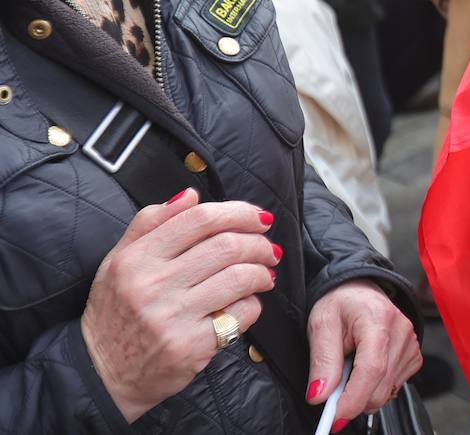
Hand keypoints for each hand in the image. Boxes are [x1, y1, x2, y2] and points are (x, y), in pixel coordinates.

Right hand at [81, 190, 278, 422]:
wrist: (101, 374)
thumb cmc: (115, 311)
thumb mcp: (117, 261)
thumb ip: (150, 222)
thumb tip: (191, 194)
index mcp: (137, 259)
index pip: (200, 219)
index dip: (239, 212)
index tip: (258, 218)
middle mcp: (152, 285)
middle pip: (227, 245)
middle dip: (259, 242)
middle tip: (268, 247)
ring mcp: (172, 318)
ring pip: (239, 277)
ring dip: (263, 271)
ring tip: (266, 272)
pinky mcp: (190, 347)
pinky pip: (240, 314)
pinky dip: (254, 303)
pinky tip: (249, 301)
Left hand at [306, 280, 421, 430]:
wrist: (359, 290)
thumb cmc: (340, 303)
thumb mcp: (321, 325)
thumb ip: (322, 361)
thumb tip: (319, 396)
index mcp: (378, 318)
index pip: (372, 369)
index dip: (353, 399)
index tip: (334, 417)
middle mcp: (401, 330)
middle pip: (380, 387)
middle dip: (353, 399)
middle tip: (333, 388)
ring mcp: (411, 343)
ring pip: (387, 392)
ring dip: (364, 392)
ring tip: (351, 367)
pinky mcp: (414, 355)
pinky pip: (395, 387)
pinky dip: (377, 387)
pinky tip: (367, 368)